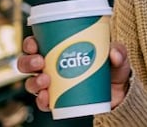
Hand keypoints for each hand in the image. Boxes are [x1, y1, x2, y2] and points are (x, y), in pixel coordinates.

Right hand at [16, 35, 132, 111]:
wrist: (119, 93)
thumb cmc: (112, 67)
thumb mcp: (118, 56)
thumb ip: (119, 51)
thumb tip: (113, 53)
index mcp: (57, 49)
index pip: (36, 44)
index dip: (30, 43)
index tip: (34, 44)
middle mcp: (50, 67)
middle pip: (27, 63)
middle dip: (28, 62)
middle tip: (40, 62)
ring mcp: (53, 85)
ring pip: (31, 83)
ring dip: (34, 82)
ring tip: (45, 80)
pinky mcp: (58, 101)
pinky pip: (43, 102)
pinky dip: (42, 101)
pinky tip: (46, 98)